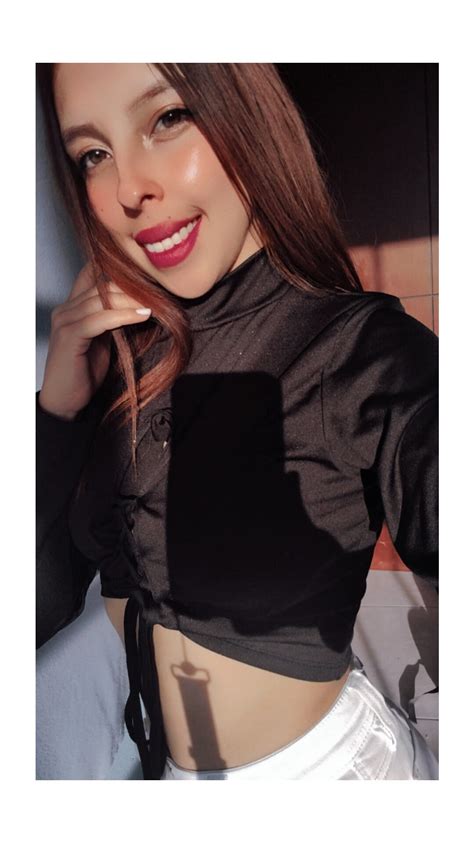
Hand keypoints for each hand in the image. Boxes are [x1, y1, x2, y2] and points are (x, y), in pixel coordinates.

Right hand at [38, 262, 151, 420]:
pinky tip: (142, 316)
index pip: (93, 275)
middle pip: (101, 284)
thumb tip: (143, 305)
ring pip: (101, 299)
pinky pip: (99, 319)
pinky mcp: (69, 337)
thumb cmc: (84, 372)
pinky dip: (123, 315)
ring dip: (132, 300)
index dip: (120, 271)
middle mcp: (65, 309)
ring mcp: (64, 321)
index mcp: (73, 307)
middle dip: (133, 286)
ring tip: (156, 303)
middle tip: (160, 290)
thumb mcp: (104, 340)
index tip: (149, 276)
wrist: (66, 402)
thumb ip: (114, 320)